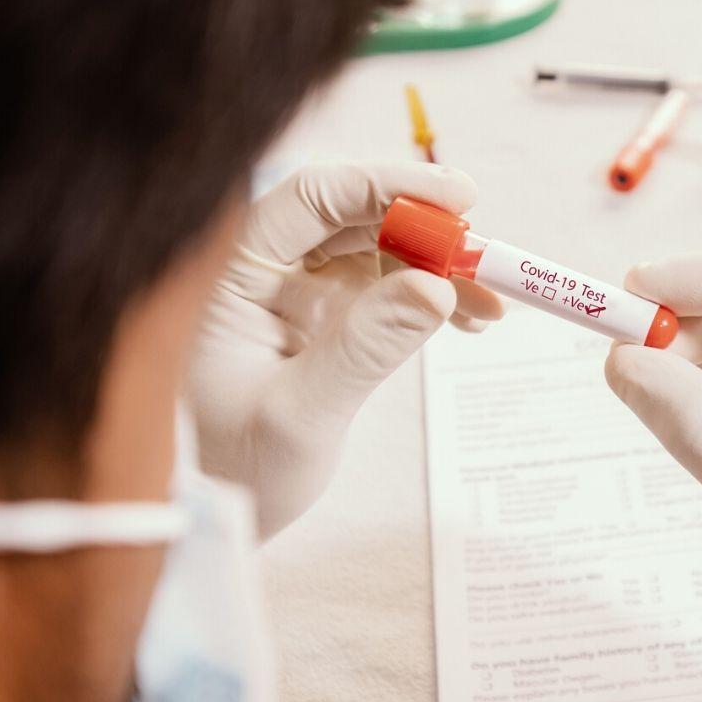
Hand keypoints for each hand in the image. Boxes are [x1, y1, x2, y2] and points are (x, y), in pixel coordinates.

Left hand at [188, 161, 501, 534]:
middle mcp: (264, 270)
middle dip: (425, 228)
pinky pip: (384, 288)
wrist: (211, 515)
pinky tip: (467, 318)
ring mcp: (296, 293)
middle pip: (353, 216)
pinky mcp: (324, 319)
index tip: (458, 198)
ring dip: (437, 265)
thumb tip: (436, 286)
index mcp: (230, 276)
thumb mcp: (300, 416)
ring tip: (490, 302)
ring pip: (377, 249)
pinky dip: (428, 296)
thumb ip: (365, 348)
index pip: (311, 198)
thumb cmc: (232, 471)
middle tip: (486, 256)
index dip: (386, 186)